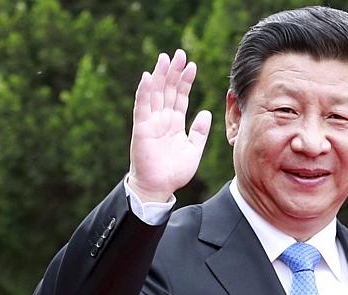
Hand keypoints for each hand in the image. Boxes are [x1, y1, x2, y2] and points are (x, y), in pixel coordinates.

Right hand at [128, 49, 211, 202]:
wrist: (159, 187)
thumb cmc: (174, 171)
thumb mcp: (193, 149)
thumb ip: (199, 131)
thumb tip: (206, 112)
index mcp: (174, 122)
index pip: (180, 96)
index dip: (185, 81)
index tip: (192, 65)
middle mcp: (162, 119)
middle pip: (167, 90)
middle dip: (173, 71)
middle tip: (179, 53)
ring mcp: (151, 122)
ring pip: (155, 93)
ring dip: (159, 75)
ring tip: (165, 58)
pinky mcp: (141, 128)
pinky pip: (142, 107)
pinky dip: (143, 92)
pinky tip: (146, 77)